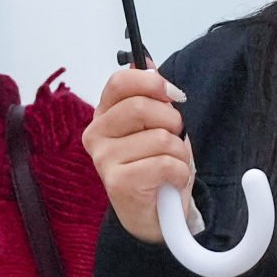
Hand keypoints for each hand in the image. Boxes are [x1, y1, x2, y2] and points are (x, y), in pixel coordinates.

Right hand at [87, 62, 195, 247]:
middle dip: (172, 121)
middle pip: (142, 106)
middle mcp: (96, 135)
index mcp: (104, 115)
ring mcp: (103, 160)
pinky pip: (165, 164)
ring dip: (179, 153)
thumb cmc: (154, 166)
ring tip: (171, 165)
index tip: (172, 95)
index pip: (120, 81)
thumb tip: (145, 61)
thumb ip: (149, 94)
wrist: (153, 216)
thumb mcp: (155, 125)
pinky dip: (179, 172)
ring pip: (160, 138)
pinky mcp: (118, 183)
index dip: (152, 82)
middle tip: (174, 138)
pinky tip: (170, 182)